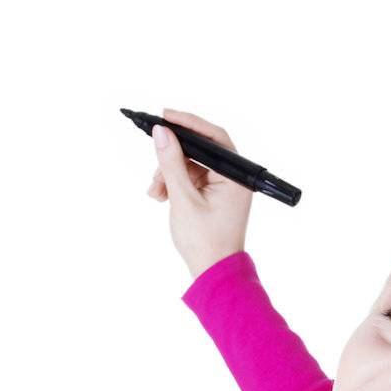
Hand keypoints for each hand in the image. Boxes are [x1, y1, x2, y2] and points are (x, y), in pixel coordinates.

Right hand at [145, 107, 252, 281]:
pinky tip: (162, 196)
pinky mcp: (213, 196)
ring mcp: (223, 187)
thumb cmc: (204, 243)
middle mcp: (233, 179)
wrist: (212, 274)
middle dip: (172, 158)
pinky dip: (174, 184)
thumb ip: (171, 163)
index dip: (188, 124)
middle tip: (155, 166)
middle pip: (199, 151)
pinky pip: (190, 179)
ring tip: (156, 193)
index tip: (165, 116)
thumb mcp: (183, 199)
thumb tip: (161, 132)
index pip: (213, 137)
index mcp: (235, 177)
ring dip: (169, 174)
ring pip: (190, 165)